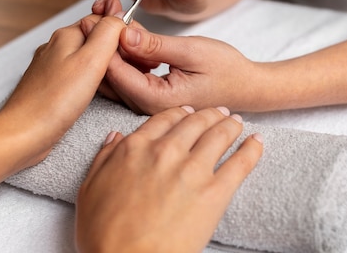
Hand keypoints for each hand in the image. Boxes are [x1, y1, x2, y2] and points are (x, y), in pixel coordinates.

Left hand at [0, 13, 126, 165]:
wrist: (23, 134)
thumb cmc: (53, 102)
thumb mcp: (91, 60)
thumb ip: (108, 33)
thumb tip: (120, 17)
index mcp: (66, 36)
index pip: (103, 20)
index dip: (123, 33)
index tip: (135, 51)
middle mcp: (57, 47)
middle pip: (96, 38)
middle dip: (115, 51)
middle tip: (131, 68)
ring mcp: (53, 66)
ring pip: (88, 57)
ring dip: (105, 66)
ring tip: (117, 81)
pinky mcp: (53, 85)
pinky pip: (79, 74)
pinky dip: (93, 80)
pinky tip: (98, 93)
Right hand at [75, 106, 262, 252]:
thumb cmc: (105, 234)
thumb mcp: (89, 189)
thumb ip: (103, 158)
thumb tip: (116, 137)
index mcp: (136, 148)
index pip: (165, 117)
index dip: (181, 112)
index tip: (188, 111)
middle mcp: (166, 151)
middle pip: (196, 121)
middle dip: (210, 113)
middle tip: (219, 113)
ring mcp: (193, 170)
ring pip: (220, 134)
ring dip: (231, 124)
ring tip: (238, 122)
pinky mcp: (215, 192)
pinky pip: (241, 162)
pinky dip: (252, 148)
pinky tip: (257, 141)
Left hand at [98, 26, 258, 113]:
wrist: (246, 86)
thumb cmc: (226, 69)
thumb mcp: (191, 51)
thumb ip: (155, 46)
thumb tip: (123, 34)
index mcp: (156, 99)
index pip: (115, 70)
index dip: (103, 39)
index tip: (98, 13)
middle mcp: (146, 107)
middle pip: (109, 73)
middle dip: (103, 39)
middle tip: (102, 7)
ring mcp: (146, 104)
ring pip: (115, 74)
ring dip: (112, 44)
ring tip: (114, 13)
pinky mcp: (149, 97)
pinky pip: (126, 75)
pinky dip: (124, 52)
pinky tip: (130, 32)